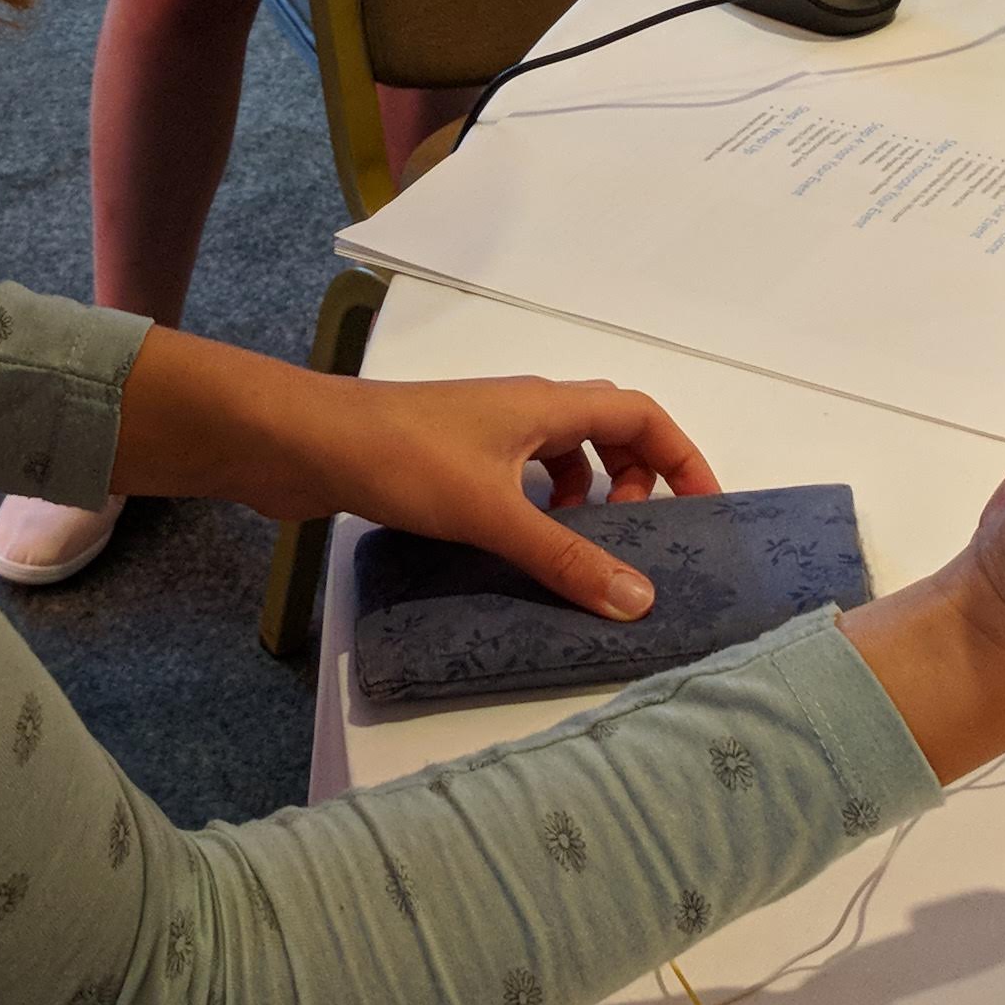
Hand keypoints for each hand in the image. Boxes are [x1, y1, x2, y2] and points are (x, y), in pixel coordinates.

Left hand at [112, 328, 716, 616]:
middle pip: (604, 431)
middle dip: (633, 479)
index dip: (681, 456)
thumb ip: (565, 558)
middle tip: (632, 537)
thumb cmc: (402, 459)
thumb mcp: (494, 513)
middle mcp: (520, 409)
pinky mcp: (444, 460)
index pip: (640, 414)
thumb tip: (639, 599)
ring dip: (581, 496)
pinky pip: (515, 477)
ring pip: (556, 455)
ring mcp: (480, 432)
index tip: (703, 508)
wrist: (301, 444)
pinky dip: (533, 508)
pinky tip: (515, 547)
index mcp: (545, 405)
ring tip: (576, 550)